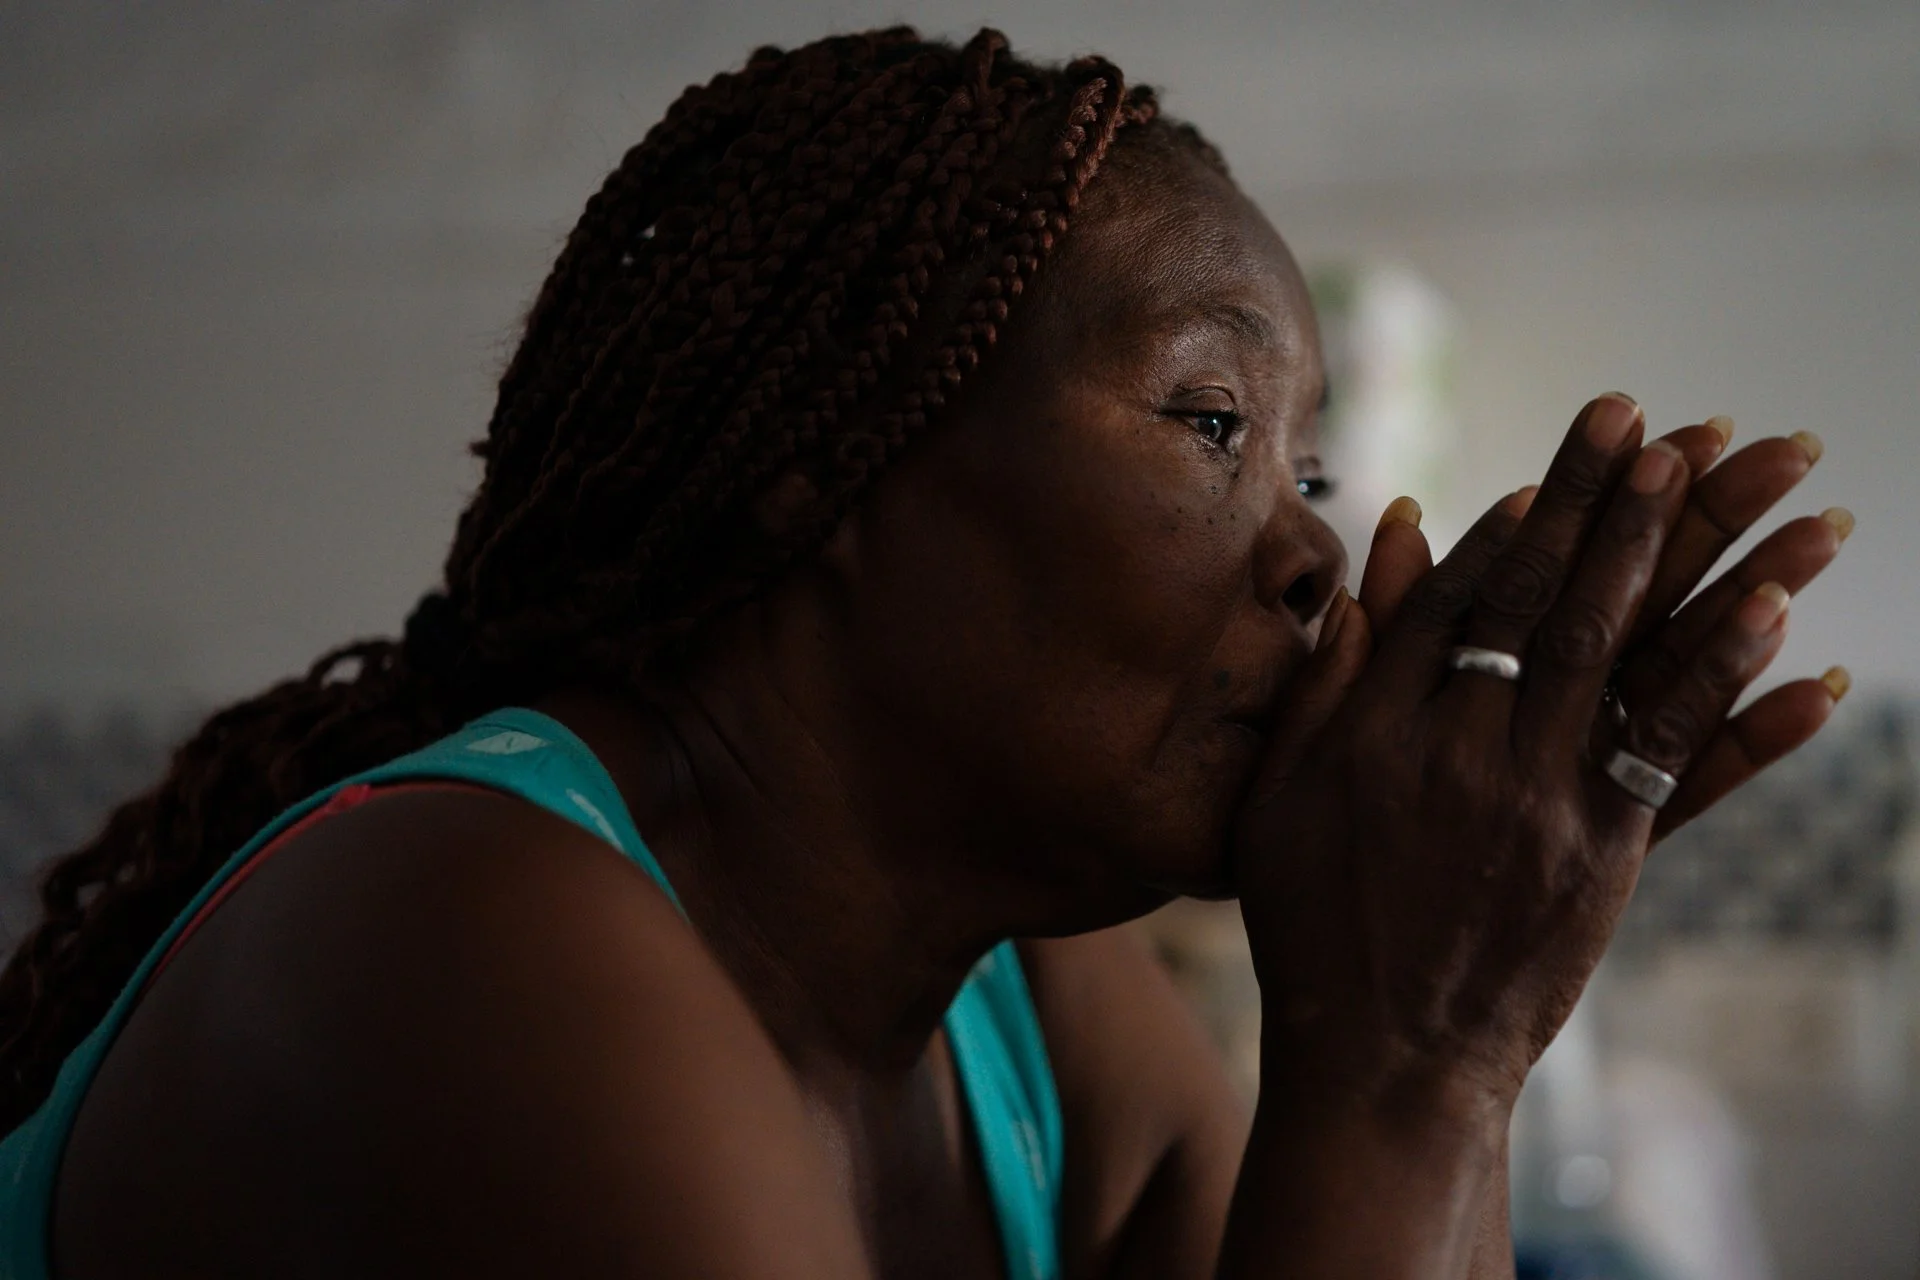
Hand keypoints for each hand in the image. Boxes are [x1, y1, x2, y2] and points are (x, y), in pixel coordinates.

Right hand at [1233, 395, 1844, 1106]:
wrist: (1381, 1059)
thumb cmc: (1316, 922)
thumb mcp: (1285, 792)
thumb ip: (1333, 670)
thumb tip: (1382, 544)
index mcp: (1380, 730)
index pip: (1459, 599)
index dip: (1520, 523)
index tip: (1570, 458)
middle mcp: (1462, 753)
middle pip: (1547, 603)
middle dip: (1609, 506)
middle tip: (1663, 425)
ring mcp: (1538, 805)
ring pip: (1621, 658)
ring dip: (1686, 561)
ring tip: (1741, 485)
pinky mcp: (1600, 858)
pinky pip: (1676, 759)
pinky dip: (1732, 690)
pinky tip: (1784, 628)